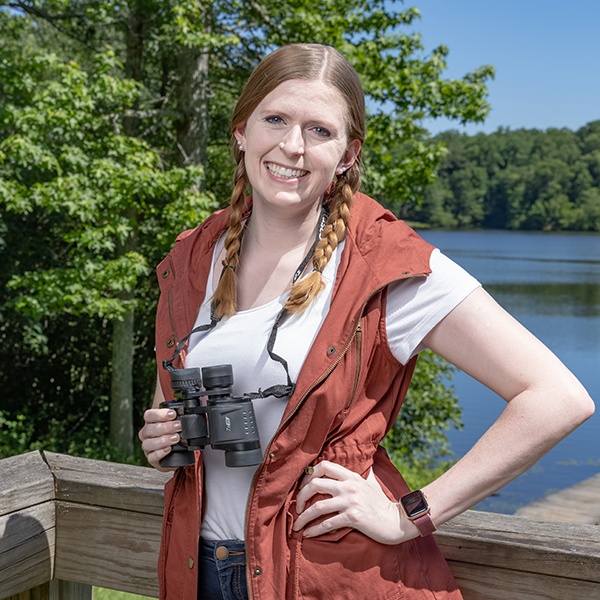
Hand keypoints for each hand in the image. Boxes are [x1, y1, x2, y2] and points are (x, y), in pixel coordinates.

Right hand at [138, 408, 181, 471]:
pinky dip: (160, 453)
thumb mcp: (176, 421)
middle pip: (149, 429)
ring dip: (163, 440)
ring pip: (148, 443)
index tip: (173, 414)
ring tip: (176, 438)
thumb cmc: (176, 432)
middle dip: (166, 427)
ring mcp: (148, 447)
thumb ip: (178, 414)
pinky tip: (168, 449)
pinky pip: (151, 457)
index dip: (160, 414)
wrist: (178, 451)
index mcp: (151, 422)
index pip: (149, 415)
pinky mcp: (152, 459)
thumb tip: (186, 407)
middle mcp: (146, 434)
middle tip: (179, 426)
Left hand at [293, 460, 411, 544]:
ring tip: (297, 525)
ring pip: (318, 506)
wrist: (396, 521)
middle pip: (315, 484)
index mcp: (351, 476)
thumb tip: (367, 464)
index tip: (303, 487)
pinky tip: (308, 534)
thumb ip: (364, 474)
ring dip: (304, 517)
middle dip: (301, 496)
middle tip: (297, 507)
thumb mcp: (371, 483)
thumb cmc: (382, 503)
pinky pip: (327, 523)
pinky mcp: (353, 517)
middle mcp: (349, 486)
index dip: (309, 475)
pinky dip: (315, 530)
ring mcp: (350, 501)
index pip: (323, 466)